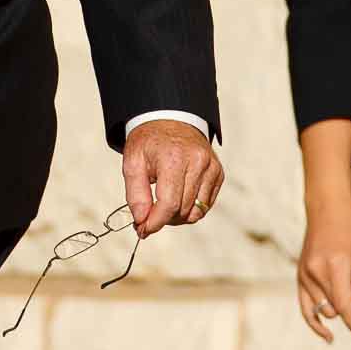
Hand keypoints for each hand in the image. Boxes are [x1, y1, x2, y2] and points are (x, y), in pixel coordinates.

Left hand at [121, 121, 222, 236]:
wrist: (170, 119)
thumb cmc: (150, 141)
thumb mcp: (132, 162)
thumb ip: (135, 194)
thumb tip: (142, 221)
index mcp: (173, 157)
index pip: (169, 203)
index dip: (155, 222)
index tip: (143, 230)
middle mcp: (197, 161)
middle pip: (182, 210)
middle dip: (163, 219)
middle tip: (149, 213)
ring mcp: (211, 167)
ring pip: (196, 212)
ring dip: (177, 216)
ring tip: (163, 204)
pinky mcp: (218, 172)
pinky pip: (206, 205)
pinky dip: (190, 208)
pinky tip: (178, 196)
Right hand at [297, 198, 350, 344]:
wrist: (327, 208)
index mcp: (334, 263)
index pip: (345, 306)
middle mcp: (315, 270)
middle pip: (337, 307)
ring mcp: (304, 274)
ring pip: (325, 308)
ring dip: (340, 302)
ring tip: (347, 277)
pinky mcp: (300, 275)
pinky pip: (306, 308)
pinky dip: (315, 323)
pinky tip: (327, 335)